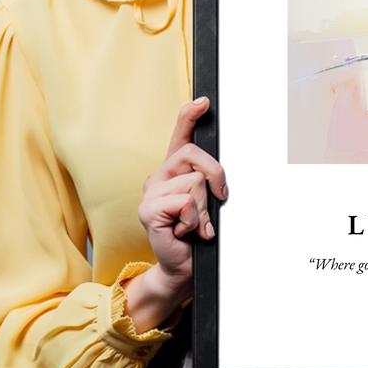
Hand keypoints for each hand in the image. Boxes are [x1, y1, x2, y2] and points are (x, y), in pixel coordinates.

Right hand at [123, 97, 227, 331]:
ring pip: (195, 182)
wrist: (183, 266)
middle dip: (216, 177)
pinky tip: (185, 231)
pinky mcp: (148, 210)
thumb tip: (219, 174)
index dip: (190, 115)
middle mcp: (159, 176)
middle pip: (195, 155)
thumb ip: (209, 182)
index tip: (204, 101)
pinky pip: (185, 202)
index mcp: (174, 170)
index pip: (180, 135)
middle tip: (216, 201)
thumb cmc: (197, 233)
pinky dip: (194, 220)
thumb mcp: (208, 201)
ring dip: (204, 208)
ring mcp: (151, 192)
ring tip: (195, 224)